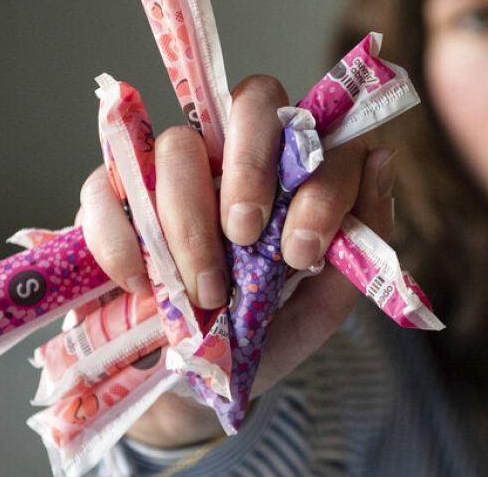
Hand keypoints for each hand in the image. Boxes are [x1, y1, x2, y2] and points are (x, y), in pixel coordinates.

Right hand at [77, 74, 396, 446]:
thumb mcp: (324, 301)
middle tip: (246, 235)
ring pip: (178, 147)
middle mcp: (236, 152)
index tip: (302, 250)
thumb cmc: (263, 333)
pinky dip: (124, 242)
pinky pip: (107, 190)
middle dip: (252, 166)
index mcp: (295, 170)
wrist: (190, 387)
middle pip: (253, 99)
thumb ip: (359, 240)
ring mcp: (169, 169)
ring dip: (190, 227)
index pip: (320, 131)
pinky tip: (142, 287)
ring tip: (205, 294)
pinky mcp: (108, 198)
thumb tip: (381, 159)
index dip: (316, 181)